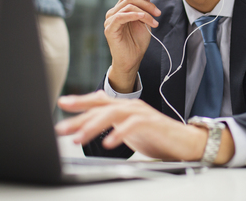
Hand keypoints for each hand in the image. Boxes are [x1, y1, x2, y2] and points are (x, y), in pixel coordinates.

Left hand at [55, 91, 207, 161]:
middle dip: (79, 117)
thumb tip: (93, 115)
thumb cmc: (156, 135)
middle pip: (101, 107)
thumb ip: (112, 120)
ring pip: (113, 114)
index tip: (62, 103)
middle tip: (61, 128)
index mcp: (124, 106)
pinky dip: (119, 133)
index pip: (98, 101)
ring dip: (94, 126)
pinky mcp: (151, 122)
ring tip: (79, 138)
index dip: (80, 101)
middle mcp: (131, 106)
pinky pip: (133, 125)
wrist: (184, 142)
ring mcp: (141, 113)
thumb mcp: (128, 128)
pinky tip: (108, 143)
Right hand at [104, 0, 160, 92]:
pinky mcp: (109, 28)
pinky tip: (143, 18)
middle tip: (158, 13)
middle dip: (147, 4)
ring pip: (128, 6)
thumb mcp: (144, 21)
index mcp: (121, 9)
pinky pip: (121, 16)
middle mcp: (114, 12)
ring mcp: (110, 20)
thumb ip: (144, 7)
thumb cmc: (137, 42)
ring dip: (145, 12)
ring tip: (154, 21)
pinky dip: (134, 15)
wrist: (132, 60)